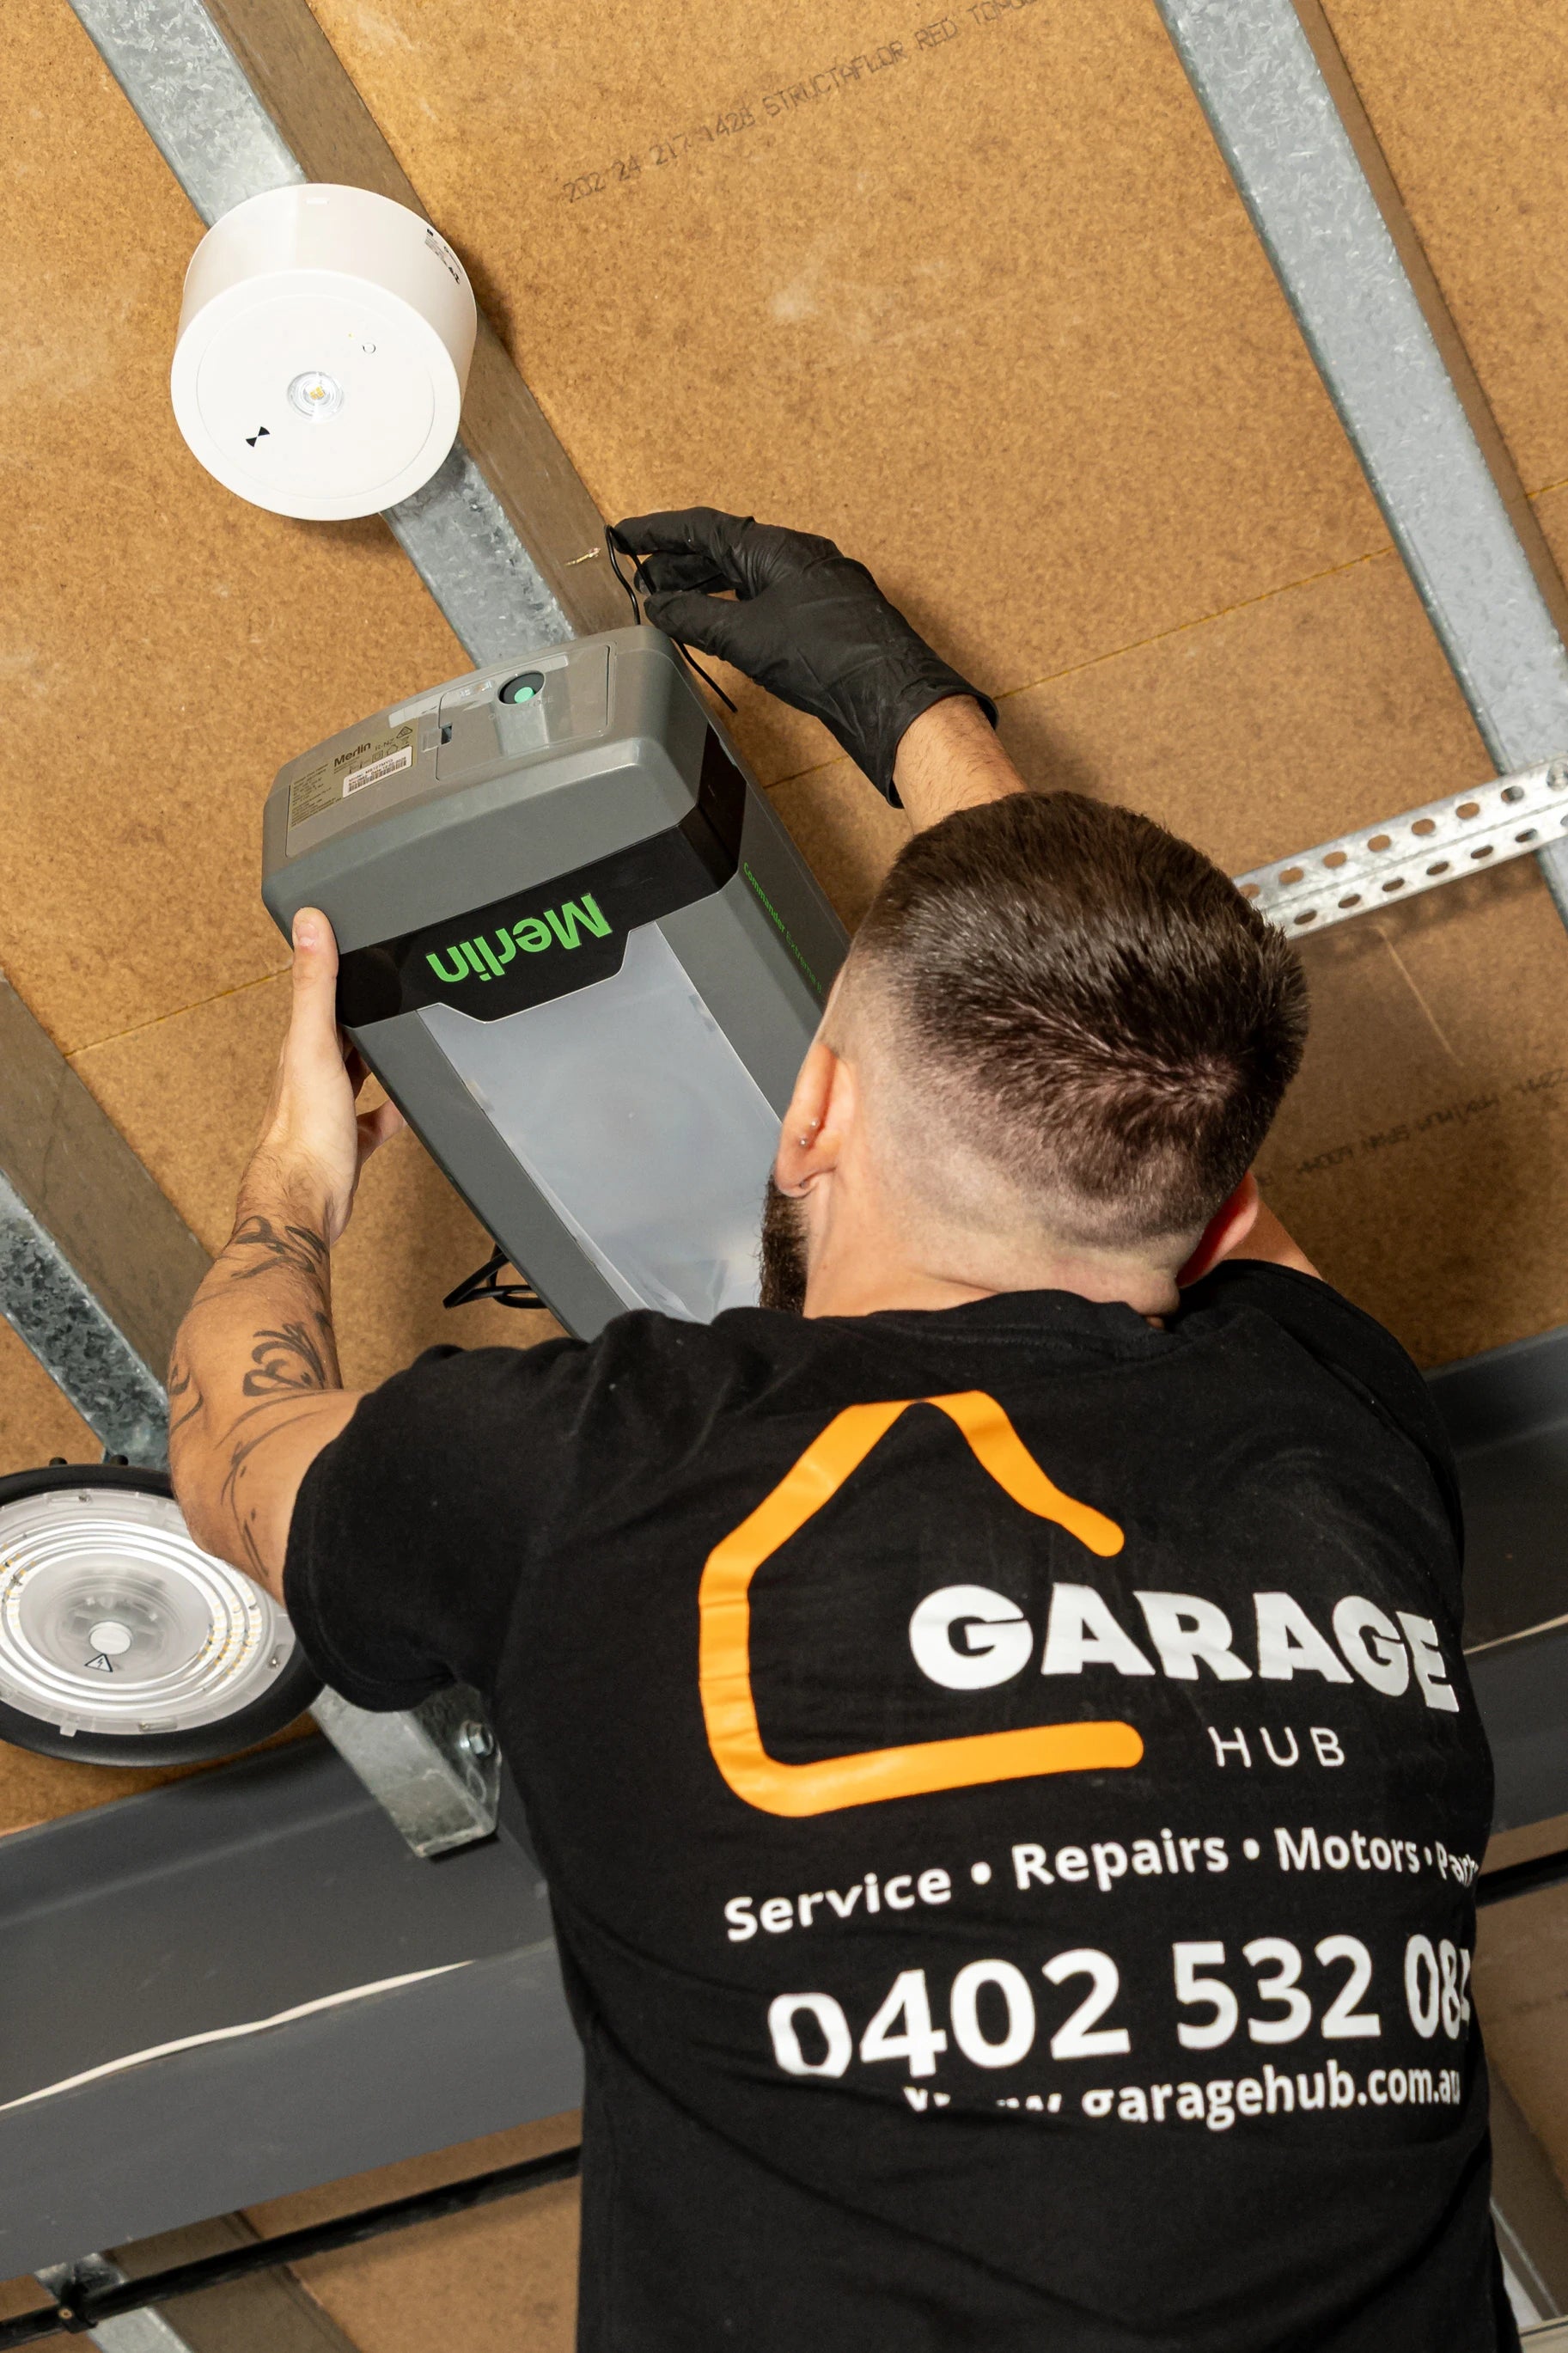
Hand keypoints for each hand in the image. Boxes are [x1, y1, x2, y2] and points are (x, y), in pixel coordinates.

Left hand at [246, 910, 403, 1245]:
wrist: (307, 1200)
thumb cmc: (304, 1131)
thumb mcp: (314, 1044)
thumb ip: (314, 985)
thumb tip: (308, 924)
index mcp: (302, 1048)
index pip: (317, 997)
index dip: (333, 970)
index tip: (351, 941)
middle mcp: (312, 1077)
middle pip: (338, 1034)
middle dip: (360, 1012)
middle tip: (387, 987)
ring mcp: (330, 1111)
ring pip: (355, 1073)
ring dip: (373, 1057)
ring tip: (397, 1038)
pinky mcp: (348, 1142)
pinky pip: (374, 1119)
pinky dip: (391, 1109)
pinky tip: (406, 1107)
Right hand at [610, 507, 996, 798]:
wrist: (891, 696)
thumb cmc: (827, 657)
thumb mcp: (747, 636)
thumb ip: (697, 618)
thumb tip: (659, 606)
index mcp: (778, 548)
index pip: (706, 528)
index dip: (660, 531)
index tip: (625, 534)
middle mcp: (799, 559)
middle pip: (726, 551)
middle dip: (680, 565)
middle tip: (642, 579)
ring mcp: (816, 589)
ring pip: (748, 578)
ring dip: (706, 589)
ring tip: (671, 606)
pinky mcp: (825, 620)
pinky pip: (767, 602)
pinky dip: (734, 610)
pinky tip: (719, 628)